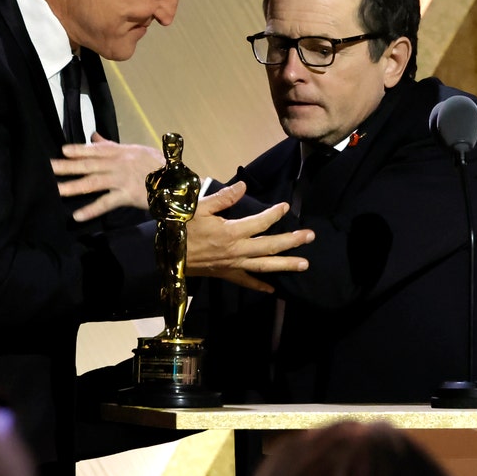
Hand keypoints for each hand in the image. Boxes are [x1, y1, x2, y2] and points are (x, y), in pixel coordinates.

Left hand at [50, 132, 163, 221]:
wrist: (177, 182)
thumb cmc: (158, 166)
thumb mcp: (137, 150)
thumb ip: (112, 145)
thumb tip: (94, 135)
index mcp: (122, 152)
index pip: (96, 150)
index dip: (78, 150)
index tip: (62, 151)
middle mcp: (119, 164)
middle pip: (88, 164)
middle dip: (67, 166)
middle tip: (48, 168)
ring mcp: (122, 179)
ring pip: (93, 182)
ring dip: (73, 187)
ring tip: (57, 191)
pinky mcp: (127, 195)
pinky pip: (106, 203)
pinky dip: (91, 210)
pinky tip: (77, 216)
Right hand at [186, 182, 314, 292]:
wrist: (166, 255)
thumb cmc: (180, 228)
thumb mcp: (199, 207)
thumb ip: (223, 197)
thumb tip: (243, 185)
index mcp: (231, 232)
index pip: (260, 222)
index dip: (275, 214)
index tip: (285, 206)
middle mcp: (236, 250)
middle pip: (270, 246)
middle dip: (292, 241)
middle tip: (310, 236)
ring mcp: (233, 265)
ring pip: (264, 266)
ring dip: (286, 265)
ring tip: (304, 264)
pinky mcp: (226, 275)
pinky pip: (247, 282)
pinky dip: (261, 286)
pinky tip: (274, 289)